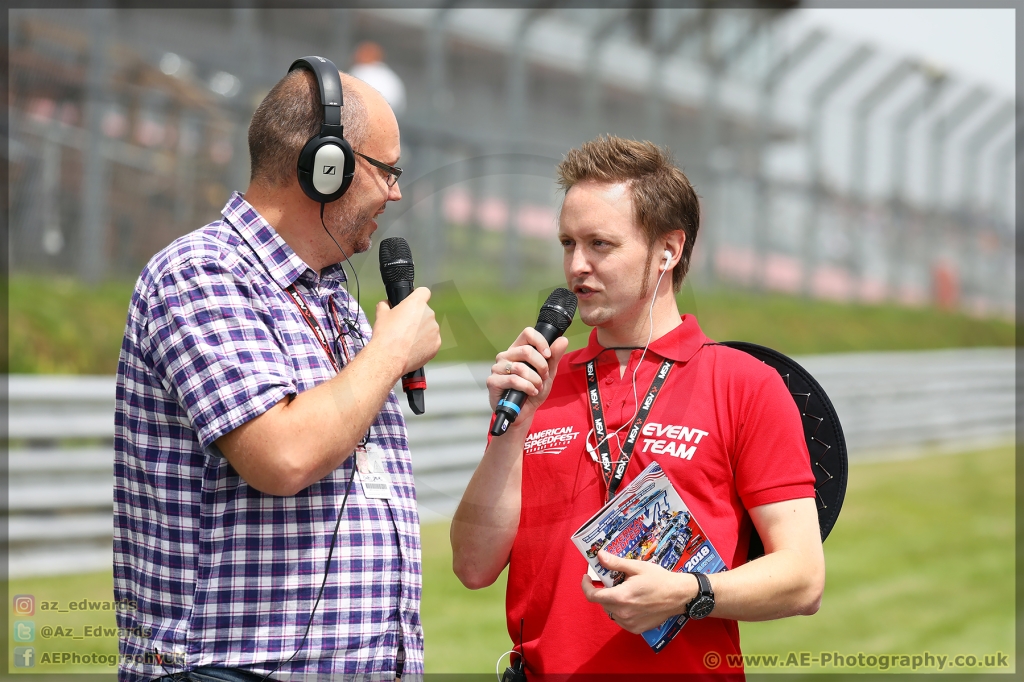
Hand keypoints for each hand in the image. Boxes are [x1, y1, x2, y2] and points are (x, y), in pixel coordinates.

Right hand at [372, 287, 440, 375]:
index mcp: (417, 303)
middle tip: (404, 327)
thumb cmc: (386, 335)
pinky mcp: (436, 344)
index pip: (424, 292)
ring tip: (407, 340)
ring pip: (429, 327)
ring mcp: (434, 330)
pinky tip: (413, 348)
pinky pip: (431, 341)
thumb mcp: (381, 315)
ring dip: (421, 331)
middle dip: (417, 318)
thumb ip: (385, 305)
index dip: (418, 297)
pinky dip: (425, 344)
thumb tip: (386, 304)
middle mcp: (429, 314)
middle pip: (425, 312)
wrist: (390, 357)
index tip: (414, 303)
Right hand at [486, 328, 568, 426]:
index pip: (528, 333)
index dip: (541, 342)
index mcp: (517, 349)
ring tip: (537, 387)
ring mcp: (497, 368)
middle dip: (541, 366)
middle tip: (544, 376)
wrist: (524, 413)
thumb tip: (563, 340)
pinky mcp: (493, 381)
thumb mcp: (548, 374)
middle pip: (526, 350)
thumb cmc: (534, 391)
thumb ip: (554, 357)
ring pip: (521, 367)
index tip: (548, 355)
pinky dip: (527, 387)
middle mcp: (506, 356)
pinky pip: (513, 380)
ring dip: (535, 380)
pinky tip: (531, 392)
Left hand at [581, 550, 697, 633]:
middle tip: (612, 580)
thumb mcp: (637, 567)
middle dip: (602, 590)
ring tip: (624, 590)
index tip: (587, 577)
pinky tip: (631, 602)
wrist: (679, 596)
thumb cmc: (659, 579)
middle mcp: (622, 613)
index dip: (586, 586)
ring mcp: (629, 623)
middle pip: (602, 602)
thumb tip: (600, 556)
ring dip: (612, 601)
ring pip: (611, 611)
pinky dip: (621, 610)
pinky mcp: (636, 629)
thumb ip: (616, 563)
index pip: (592, 596)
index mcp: (621, 597)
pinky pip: (620, 619)